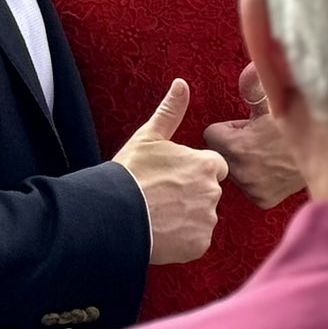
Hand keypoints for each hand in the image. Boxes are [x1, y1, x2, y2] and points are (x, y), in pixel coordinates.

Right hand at [113, 79, 226, 265]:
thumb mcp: (149, 137)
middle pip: (209, 192)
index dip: (195, 170)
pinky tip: (163, 232)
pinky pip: (197, 241)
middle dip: (193, 194)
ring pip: (203, 217)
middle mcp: (213, 192)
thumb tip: (182, 84)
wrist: (113, 215)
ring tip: (161, 214)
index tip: (175, 176)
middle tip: (165, 196)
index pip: (214, 167)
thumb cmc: (130, 173)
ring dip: (188, 217)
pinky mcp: (198, 245)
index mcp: (206, 164)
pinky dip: (184, 239)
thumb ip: (171, 111)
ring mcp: (206, 220)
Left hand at [203, 64, 304, 208]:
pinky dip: (257, 177)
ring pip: (234, 169)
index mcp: (238, 147)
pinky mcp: (262, 200)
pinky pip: (248, 185)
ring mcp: (253, 189)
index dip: (230, 127)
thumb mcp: (277, 100)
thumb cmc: (302, 121)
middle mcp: (242, 173)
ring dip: (245, 161)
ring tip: (270, 152)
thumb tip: (246, 67)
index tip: (248, 126)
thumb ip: (253, 85)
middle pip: (221, 153)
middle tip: (261, 139)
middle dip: (235, 145)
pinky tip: (274, 167)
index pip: (211, 135)